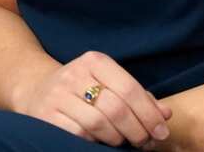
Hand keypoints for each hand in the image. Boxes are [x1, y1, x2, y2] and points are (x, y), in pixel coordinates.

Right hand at [11, 51, 171, 147]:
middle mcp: (74, 74)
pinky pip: (80, 134)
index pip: (129, 88)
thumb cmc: (83, 90)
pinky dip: (96, 142)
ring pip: (99, 123)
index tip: (161, 132)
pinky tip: (101, 142)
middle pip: (116, 108)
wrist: (37, 91)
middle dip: (137, 130)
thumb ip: (138, 97)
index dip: (149, 114)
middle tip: (145, 142)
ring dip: (118, 138)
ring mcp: (58, 95)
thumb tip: (166, 114)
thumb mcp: (109, 85)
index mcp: (94, 61)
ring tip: (123, 142)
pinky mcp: (47, 116)